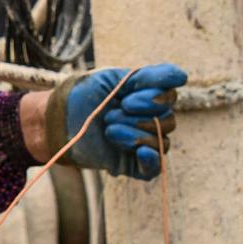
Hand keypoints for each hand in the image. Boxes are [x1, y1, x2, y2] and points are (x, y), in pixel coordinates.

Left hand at [44, 64, 187, 179]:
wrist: (59, 120)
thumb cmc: (86, 95)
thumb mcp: (115, 78)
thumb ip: (149, 76)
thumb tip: (183, 77)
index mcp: (149, 97)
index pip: (170, 96)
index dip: (153, 97)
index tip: (126, 97)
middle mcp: (151, 120)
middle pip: (168, 120)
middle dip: (139, 116)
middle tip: (110, 114)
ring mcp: (143, 143)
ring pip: (161, 141)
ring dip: (134, 133)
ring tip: (108, 129)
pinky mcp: (134, 164)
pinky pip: (155, 167)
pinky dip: (152, 159)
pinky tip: (140, 150)